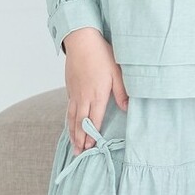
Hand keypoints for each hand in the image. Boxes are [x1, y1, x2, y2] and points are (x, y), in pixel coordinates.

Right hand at [61, 27, 128, 153]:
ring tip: (73, 144)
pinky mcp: (70, 87)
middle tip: (78, 154)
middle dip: (79, 139)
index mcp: (97, 95)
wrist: (81, 40)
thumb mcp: (118, 72)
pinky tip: (70, 124)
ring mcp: (74, 92)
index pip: (93, 120)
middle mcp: (83, 96)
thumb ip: (122, 92)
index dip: (91, 135)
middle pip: (80, 122)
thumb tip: (126, 109)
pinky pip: (68, 108)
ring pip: (72, 117)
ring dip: (72, 132)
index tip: (90, 148)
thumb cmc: (102, 54)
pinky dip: (69, 119)